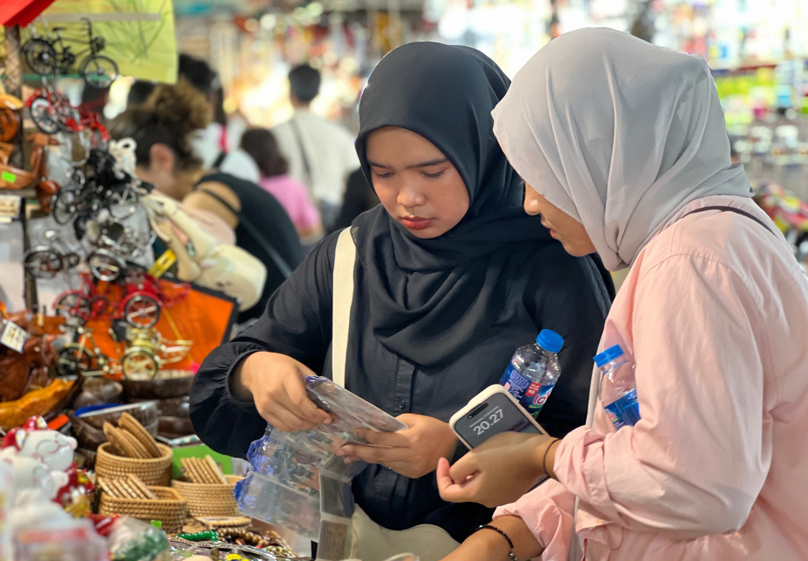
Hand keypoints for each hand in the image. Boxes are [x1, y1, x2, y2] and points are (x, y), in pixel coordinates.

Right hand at [235, 352, 331, 431]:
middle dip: (314, 421)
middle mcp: (273, 393)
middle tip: (324, 419)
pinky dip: (294, 427)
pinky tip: (301, 422)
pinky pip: (282, 426)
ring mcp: (266, 405)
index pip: (301, 402)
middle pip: (297, 416)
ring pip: (290, 424)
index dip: (315, 413)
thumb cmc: (280, 366)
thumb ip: (313, 382)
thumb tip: (328, 398)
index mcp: (285, 378)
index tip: (327, 416)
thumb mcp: (300, 367)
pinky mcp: (263, 413)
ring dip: (305, 426)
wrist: (255, 369)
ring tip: (313, 421)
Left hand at [335, 414, 457, 478]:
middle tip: (341, 450)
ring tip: (349, 455)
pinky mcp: (412, 474)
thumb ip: (396, 424)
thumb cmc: (434, 428)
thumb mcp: (416, 419)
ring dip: (366, 458)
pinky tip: (370, 457)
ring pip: (384, 462)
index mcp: (410, 439)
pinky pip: (393, 467)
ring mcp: (411, 467)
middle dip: (358, 451)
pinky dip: (382, 460)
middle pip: (379, 454)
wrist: (454, 445)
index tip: (353, 432)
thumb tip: (377, 427)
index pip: (383, 439)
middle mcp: (409, 455)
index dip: (367, 436)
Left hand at [437, 432, 556, 507]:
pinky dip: (488, 473)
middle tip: (466, 453)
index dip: (441, 476)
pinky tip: (496, 459)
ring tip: (482, 454)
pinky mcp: (513, 491)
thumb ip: (459, 469)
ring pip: (480, 486)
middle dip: (460, 473)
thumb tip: (454, 476)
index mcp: (476, 494)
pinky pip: (493, 484)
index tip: (444, 459)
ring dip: (475, 472)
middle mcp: (488, 501)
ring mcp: (502, 497)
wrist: (537, 455)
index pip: (447, 494)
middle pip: (464, 489)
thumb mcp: (475, 456)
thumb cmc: (504, 453)